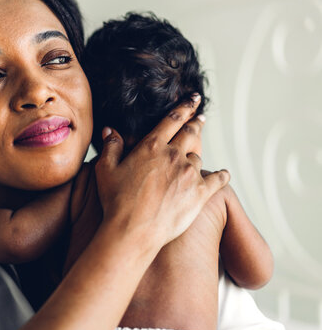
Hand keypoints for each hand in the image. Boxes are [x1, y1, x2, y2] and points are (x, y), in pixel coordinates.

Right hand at [94, 94, 229, 246]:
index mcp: (152, 146)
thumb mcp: (105, 170)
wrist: (134, 230)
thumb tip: (110, 130)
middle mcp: (174, 155)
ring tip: (194, 160)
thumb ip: (111, 147)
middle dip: (197, 123)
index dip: (185, 107)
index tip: (194, 99)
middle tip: (201, 118)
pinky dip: (221, 176)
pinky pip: (217, 180)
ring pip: (198, 158)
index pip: (172, 119)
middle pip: (191, 133)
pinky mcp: (200, 194)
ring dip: (195, 158)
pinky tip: (224, 174)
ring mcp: (189, 174)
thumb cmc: (116, 201)